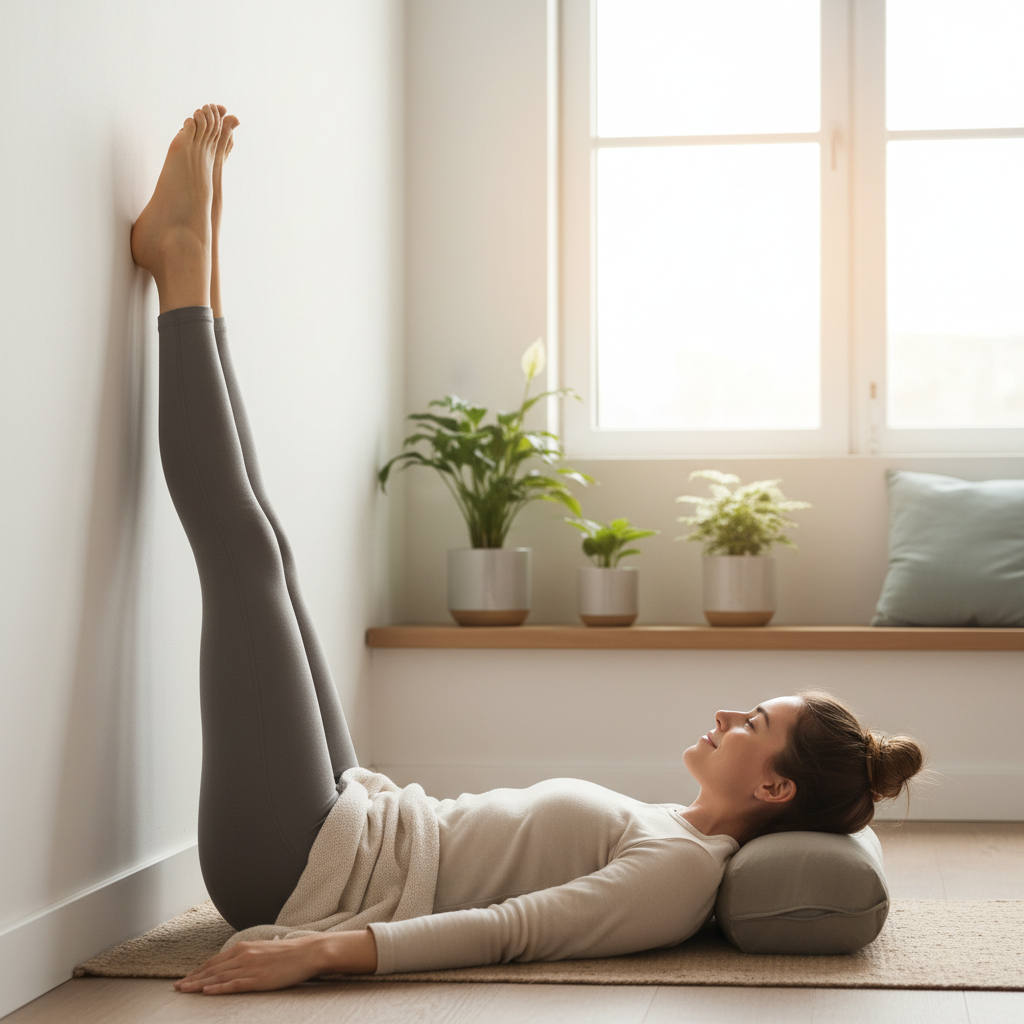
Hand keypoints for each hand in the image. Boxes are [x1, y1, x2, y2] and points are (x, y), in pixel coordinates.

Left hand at [174, 934, 329, 994]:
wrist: (308, 952)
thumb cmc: (288, 953)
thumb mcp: (263, 950)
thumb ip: (247, 956)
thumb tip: (235, 964)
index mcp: (244, 947)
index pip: (214, 961)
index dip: (198, 970)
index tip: (185, 978)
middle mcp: (244, 955)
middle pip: (212, 969)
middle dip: (192, 978)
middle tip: (176, 987)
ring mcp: (250, 967)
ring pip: (218, 978)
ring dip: (198, 985)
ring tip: (184, 991)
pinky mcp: (258, 979)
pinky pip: (234, 985)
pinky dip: (218, 989)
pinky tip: (206, 992)